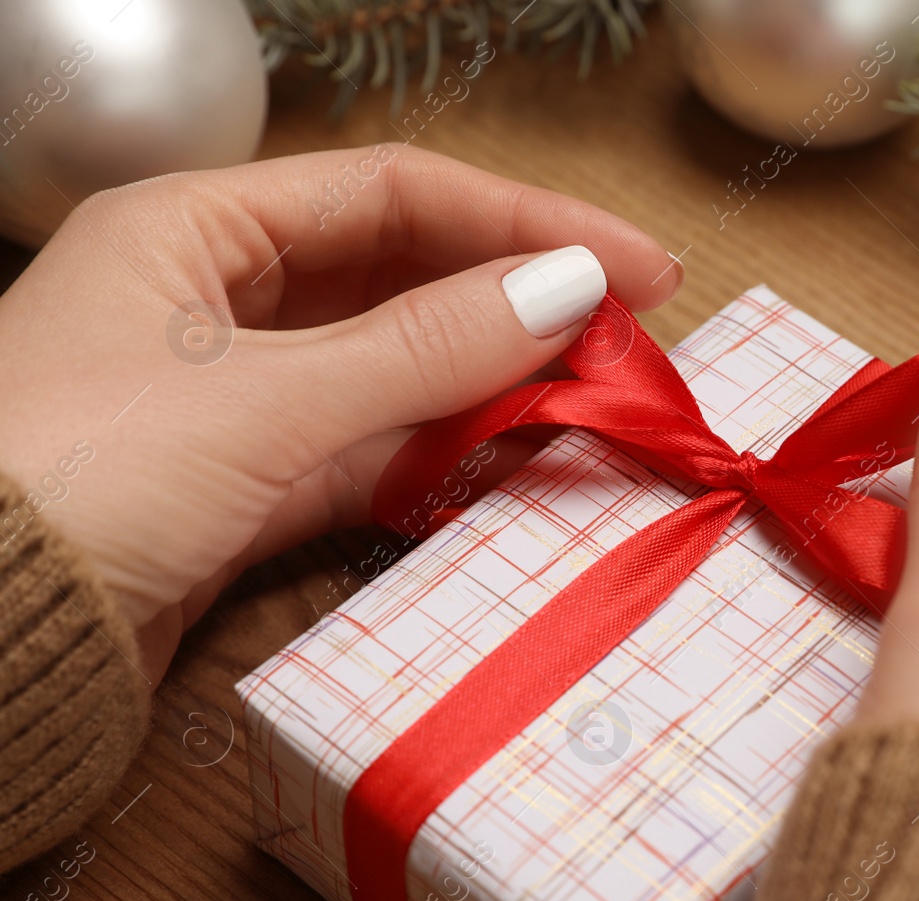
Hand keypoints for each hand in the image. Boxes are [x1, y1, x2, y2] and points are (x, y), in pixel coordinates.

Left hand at [0, 145, 680, 677]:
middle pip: (402, 276)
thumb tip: (572, 291)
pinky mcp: (245, 487)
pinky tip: (516, 461)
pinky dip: (442, 457)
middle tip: (630, 334)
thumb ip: (427, 346)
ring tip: (594, 396)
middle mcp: (215, 298)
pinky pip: (371, 451)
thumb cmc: (79, 479)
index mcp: (194, 227)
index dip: (527, 221)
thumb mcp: (265, 400)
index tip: (637, 264)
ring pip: (394, 370)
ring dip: (490, 382)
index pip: (395, 193)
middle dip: (516, 301)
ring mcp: (234, 397)